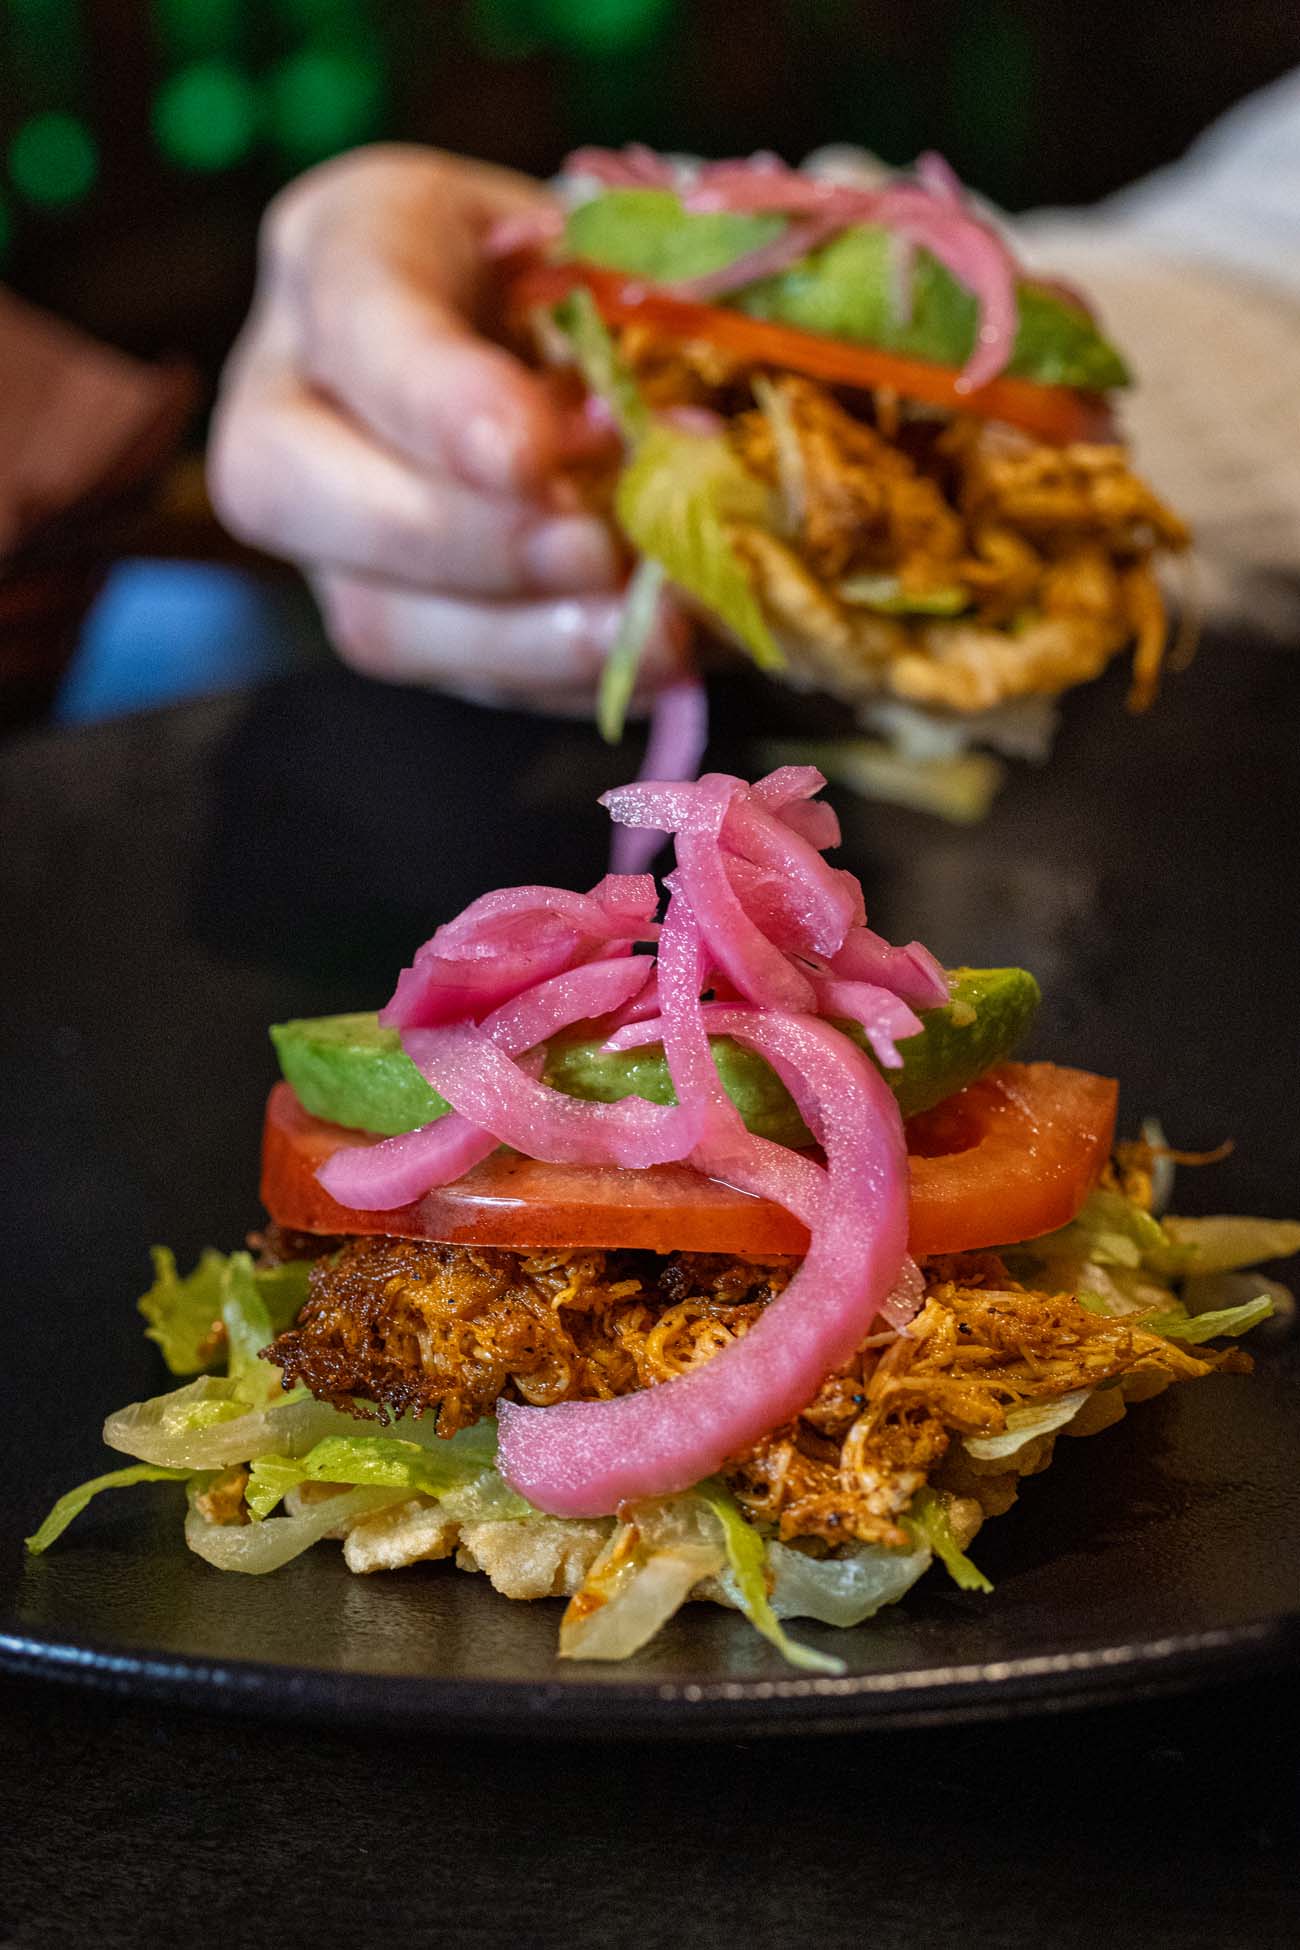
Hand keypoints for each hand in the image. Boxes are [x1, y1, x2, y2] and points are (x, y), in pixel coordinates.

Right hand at [209, 145, 681, 711]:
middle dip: (461, 541)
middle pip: (291, 486)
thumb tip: (682, 452)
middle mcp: (293, 385)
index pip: (355, 314)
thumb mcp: (623, 257)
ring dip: (522, 641)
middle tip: (598, 554)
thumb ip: (634, 329)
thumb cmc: (604, 269)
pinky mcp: (390, 615)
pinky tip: (649, 662)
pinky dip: (561, 678)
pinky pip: (452, 676)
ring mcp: (326, 523)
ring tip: (654, 635)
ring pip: (370, 613)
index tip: (531, 456)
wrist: (600, 334)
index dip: (436, 399)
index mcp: (349, 242)